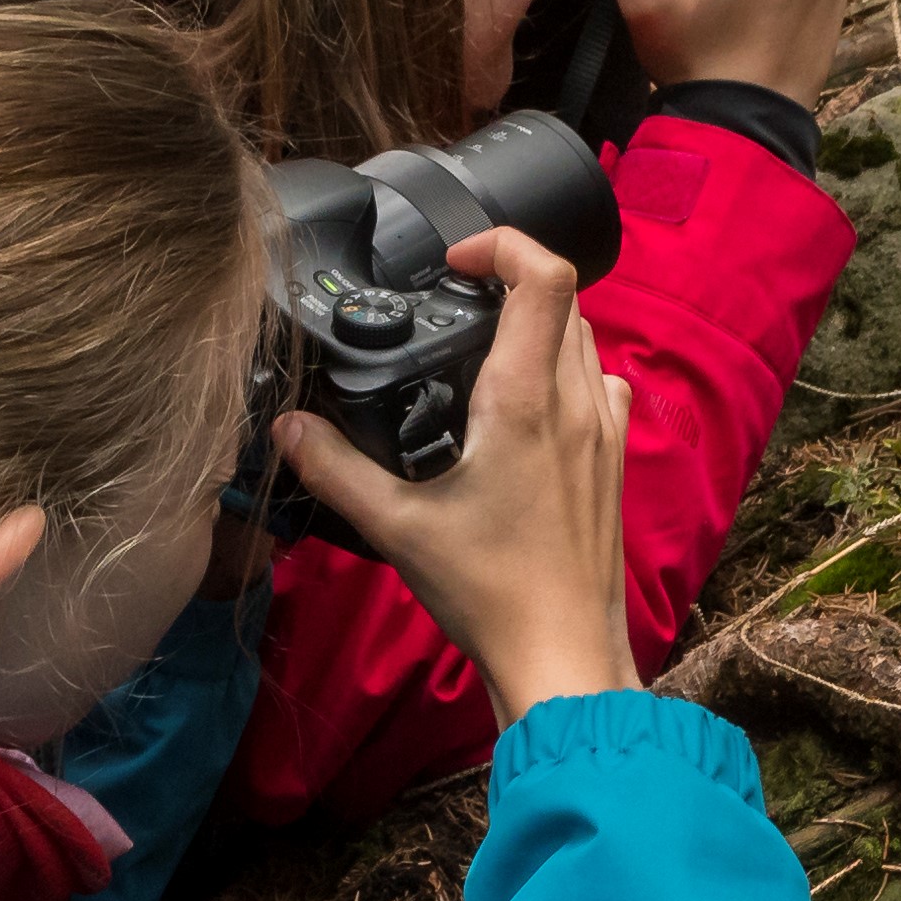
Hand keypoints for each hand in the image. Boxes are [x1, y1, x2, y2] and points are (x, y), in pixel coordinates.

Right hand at [269, 231, 637, 720]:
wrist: (563, 656)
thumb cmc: (493, 593)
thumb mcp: (397, 528)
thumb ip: (334, 470)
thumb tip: (287, 429)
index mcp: (526, 400)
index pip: (545, 276)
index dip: (502, 244)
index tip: (455, 262)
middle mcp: (576, 403)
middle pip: (564, 298)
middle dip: (510, 282)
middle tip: (456, 302)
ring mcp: (604, 432)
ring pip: (585, 338)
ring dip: (540, 323)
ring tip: (482, 348)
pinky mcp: (613, 463)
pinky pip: (600, 384)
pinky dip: (566, 370)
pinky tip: (526, 407)